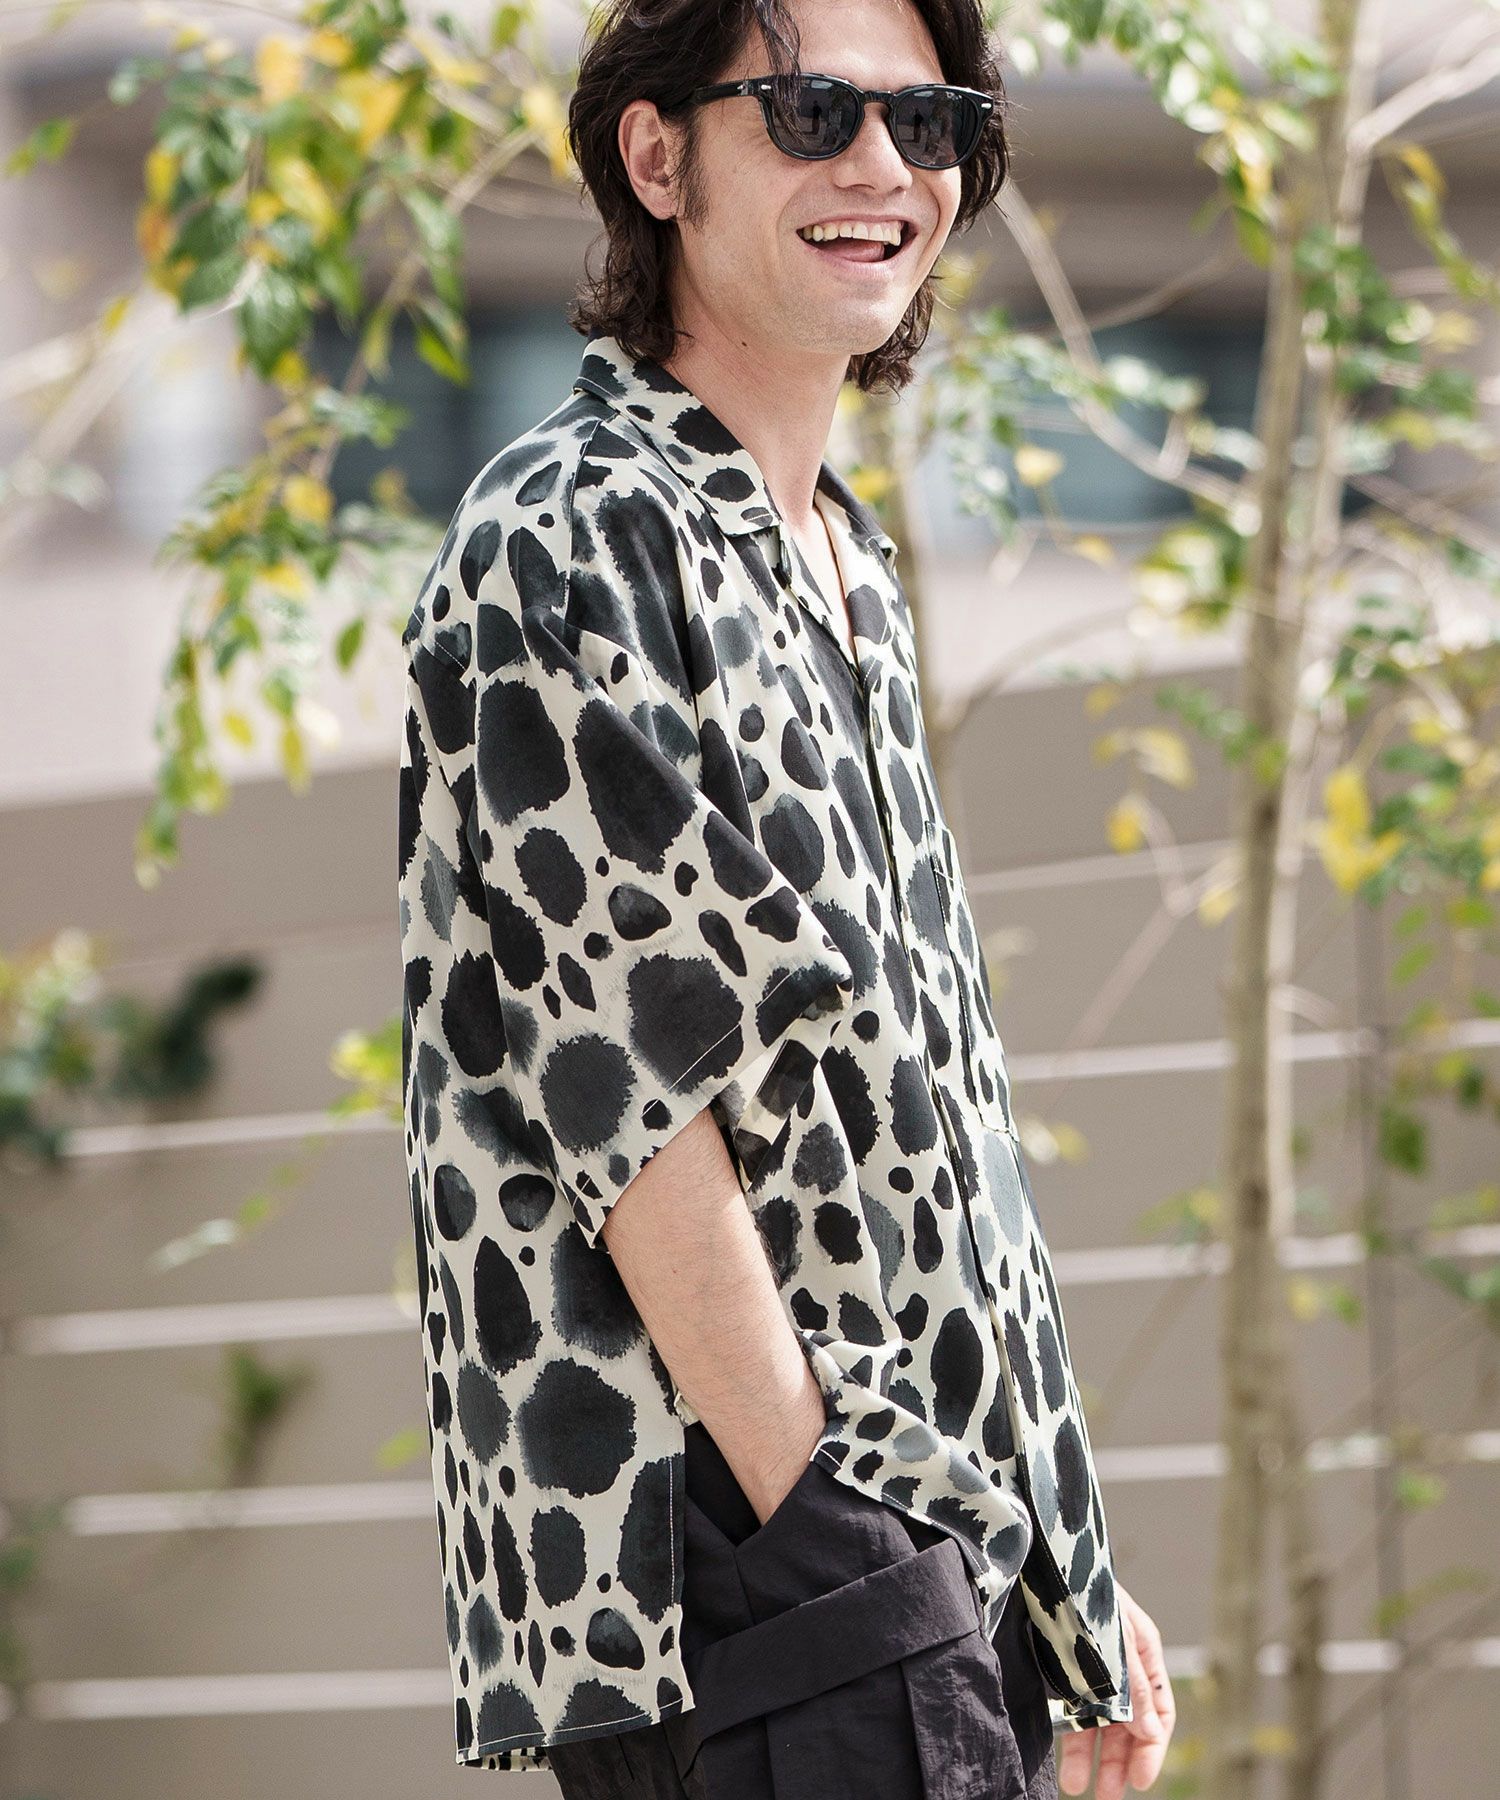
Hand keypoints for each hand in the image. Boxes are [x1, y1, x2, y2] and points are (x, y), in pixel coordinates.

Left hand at [1058, 1583, 1173, 1798]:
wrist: (1042, 1558)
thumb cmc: (1083, 1591)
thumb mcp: (1115, 1636)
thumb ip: (1134, 1683)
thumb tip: (1152, 1733)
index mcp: (1144, 1654)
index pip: (1159, 1713)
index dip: (1151, 1749)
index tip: (1139, 1779)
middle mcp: (1121, 1668)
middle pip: (1129, 1726)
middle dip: (1120, 1762)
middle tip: (1109, 1797)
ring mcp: (1092, 1670)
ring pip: (1099, 1724)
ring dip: (1093, 1758)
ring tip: (1080, 1789)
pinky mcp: (1064, 1671)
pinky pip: (1073, 1712)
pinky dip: (1071, 1738)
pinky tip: (1064, 1764)